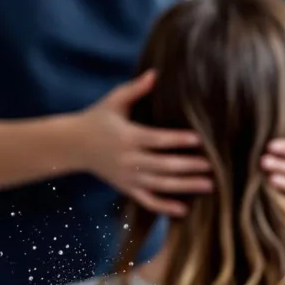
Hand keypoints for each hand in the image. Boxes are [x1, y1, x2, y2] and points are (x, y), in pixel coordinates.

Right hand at [75, 70, 211, 215]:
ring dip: (185, 186)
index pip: (156, 140)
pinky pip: (147, 201)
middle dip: (188, 167)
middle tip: (212, 167)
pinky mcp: (126, 188)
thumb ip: (135, 89)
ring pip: (160, 185)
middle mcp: (128, 160)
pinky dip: (164, 207)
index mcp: (127, 137)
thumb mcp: (113, 100)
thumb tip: (155, 73)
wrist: (73, 145)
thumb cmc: (97, 118)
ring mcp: (128, 177)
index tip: (198, 140)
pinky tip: (184, 210)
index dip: (177, 140)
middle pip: (162, 166)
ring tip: (208, 185)